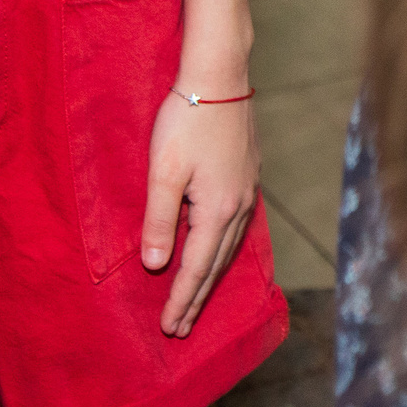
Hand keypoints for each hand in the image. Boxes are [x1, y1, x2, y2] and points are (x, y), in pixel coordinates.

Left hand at [142, 87, 261, 337]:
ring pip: (229, 247)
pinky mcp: (248, 176)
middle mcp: (240, 206)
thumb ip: (159, 221)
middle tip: (180, 328)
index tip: (169, 328)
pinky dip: (222, 251)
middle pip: (216, 264)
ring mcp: (248, 191)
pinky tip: (216, 251)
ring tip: (196, 299)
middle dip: (197, 297)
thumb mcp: (162, 172)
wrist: (220, 77)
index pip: (196, 267)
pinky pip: (236, 228)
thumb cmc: (186, 121)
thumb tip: (157, 266)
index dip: (182, 300)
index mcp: (219, 209)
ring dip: (210, 276)